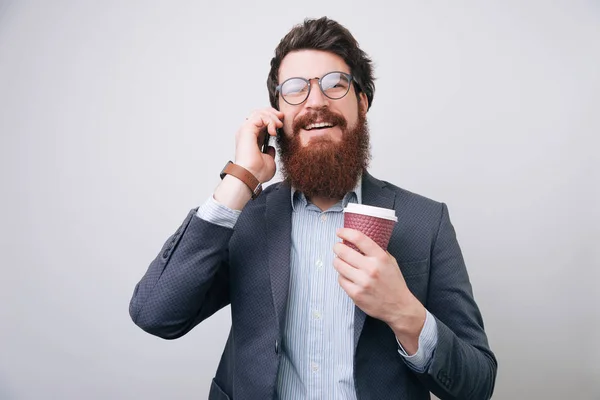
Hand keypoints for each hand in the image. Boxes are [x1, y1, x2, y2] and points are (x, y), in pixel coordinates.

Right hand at [235, 107, 283, 182]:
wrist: (251, 176)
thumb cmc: (258, 173)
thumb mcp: (269, 161)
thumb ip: (270, 152)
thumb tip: (270, 148)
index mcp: (252, 139)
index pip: (260, 122)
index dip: (271, 119)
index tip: (281, 123)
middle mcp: (247, 133)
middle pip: (258, 113)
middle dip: (272, 113)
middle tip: (282, 118)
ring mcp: (245, 130)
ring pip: (259, 112)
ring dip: (272, 117)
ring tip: (279, 125)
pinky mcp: (246, 129)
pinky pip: (259, 116)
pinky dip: (269, 120)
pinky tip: (273, 131)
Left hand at [333, 228, 426, 353]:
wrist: (399, 307)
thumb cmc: (394, 283)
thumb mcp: (391, 262)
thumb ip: (377, 251)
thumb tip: (360, 240)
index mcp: (380, 258)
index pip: (359, 239)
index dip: (346, 232)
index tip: (340, 232)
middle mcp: (371, 269)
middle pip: (344, 251)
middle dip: (337, 247)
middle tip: (337, 247)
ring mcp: (362, 282)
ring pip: (339, 265)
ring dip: (337, 261)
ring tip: (341, 261)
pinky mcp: (356, 294)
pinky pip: (341, 280)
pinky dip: (342, 277)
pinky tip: (348, 276)